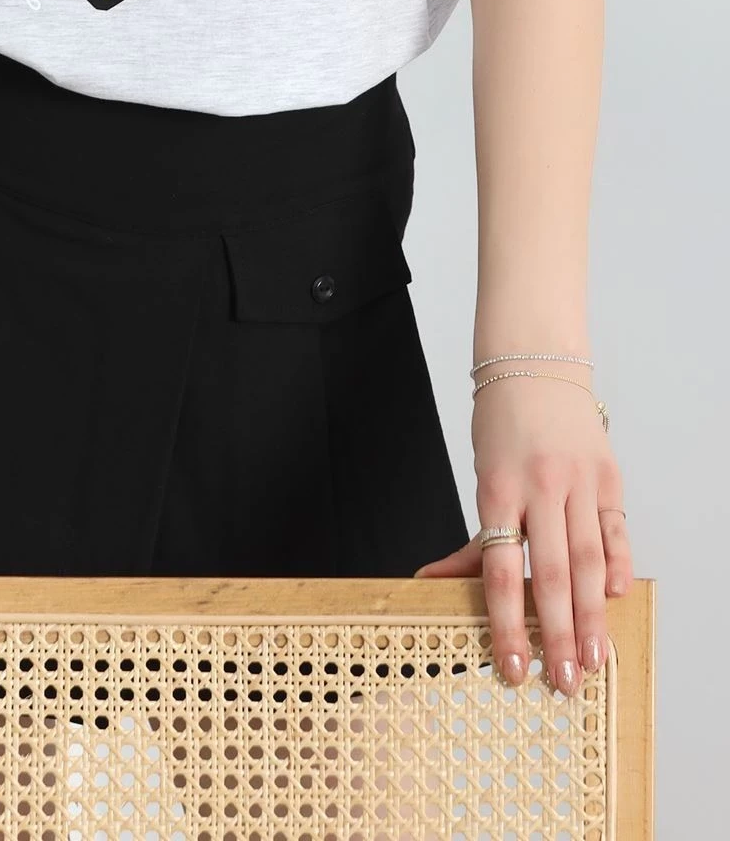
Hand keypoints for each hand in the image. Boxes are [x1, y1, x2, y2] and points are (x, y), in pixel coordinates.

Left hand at [410, 375, 633, 694]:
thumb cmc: (502, 426)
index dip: (507, 623)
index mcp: (498, 489)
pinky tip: (617, 599)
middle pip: (552, 573)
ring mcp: (579, 482)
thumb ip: (473, 539)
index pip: (501, 569)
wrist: (535, 364)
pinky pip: (616, 531)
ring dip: (593, 617)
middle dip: (557, 634)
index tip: (512, 665)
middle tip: (562, 682)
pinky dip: (619, 566)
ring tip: (594, 660)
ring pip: (589, 561)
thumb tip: (429, 582)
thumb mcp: (482, 476)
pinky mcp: (608, 478)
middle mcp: (541, 486)